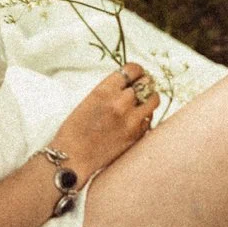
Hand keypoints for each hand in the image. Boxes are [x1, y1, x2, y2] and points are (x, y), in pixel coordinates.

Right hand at [51, 62, 159, 183]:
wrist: (74, 156)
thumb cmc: (75, 129)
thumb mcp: (89, 100)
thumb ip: (109, 90)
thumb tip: (128, 84)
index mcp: (105, 90)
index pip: (132, 70)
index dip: (136, 71)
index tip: (137, 74)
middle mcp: (121, 102)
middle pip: (146, 83)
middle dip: (143, 84)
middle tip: (141, 88)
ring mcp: (131, 119)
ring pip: (153, 100)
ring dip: (149, 99)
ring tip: (142, 102)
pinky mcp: (136, 134)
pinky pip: (149, 119)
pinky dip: (145, 116)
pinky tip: (135, 120)